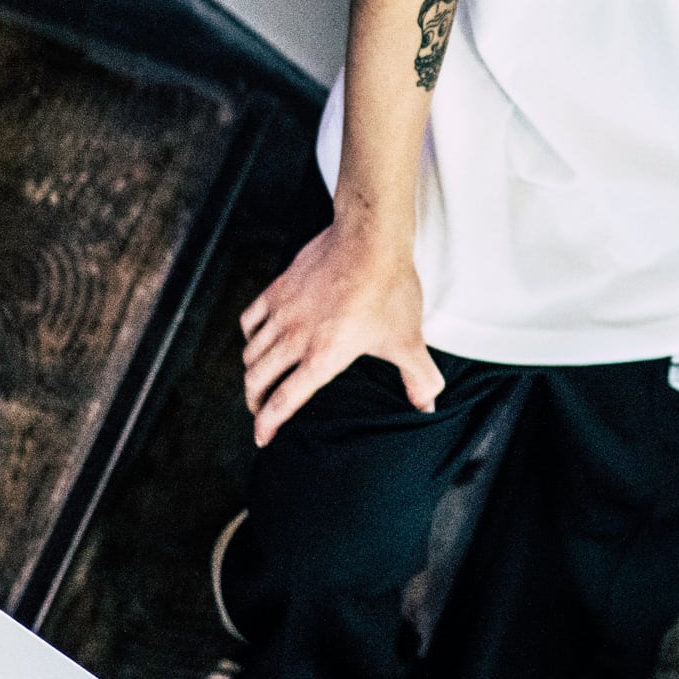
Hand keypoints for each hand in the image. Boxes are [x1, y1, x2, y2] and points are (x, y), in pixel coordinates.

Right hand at [239, 216, 443, 446]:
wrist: (370, 240)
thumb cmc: (389, 290)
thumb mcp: (408, 340)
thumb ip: (419, 378)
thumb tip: (429, 405)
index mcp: (323, 358)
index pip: (284, 401)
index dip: (268, 424)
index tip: (261, 438)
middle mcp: (295, 339)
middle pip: (258, 379)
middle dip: (255, 401)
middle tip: (260, 410)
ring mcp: (283, 313)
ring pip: (251, 351)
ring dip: (251, 371)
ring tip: (258, 379)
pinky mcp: (278, 289)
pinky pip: (250, 318)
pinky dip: (249, 334)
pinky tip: (257, 337)